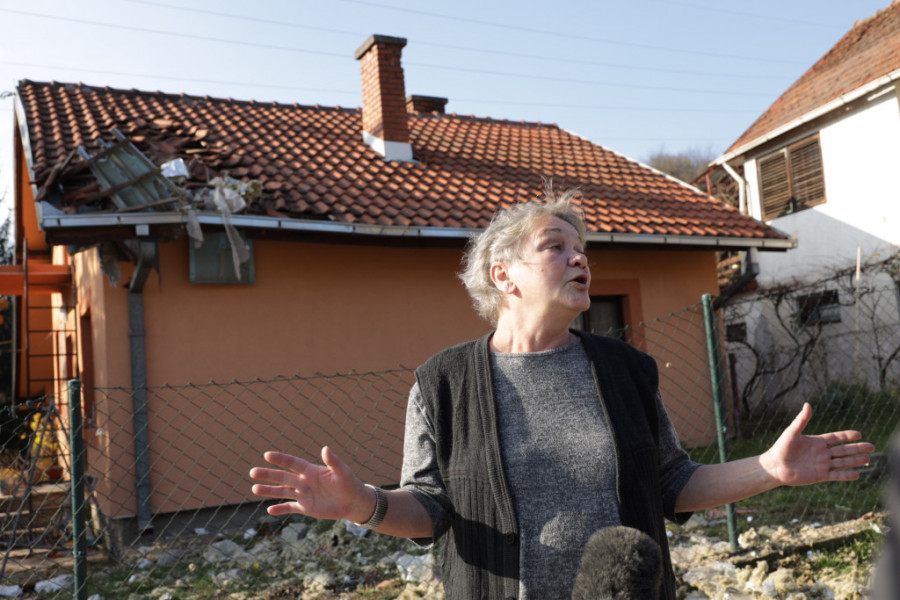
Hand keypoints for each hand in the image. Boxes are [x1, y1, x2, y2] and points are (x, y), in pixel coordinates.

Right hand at [249, 446, 369, 521]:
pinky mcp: (306, 507)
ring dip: (269, 490)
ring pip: (283, 491)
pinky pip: (290, 508)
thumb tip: (325, 448)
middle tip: (252, 472)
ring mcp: (304, 494)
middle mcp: (304, 481)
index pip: (293, 463)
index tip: (267, 455)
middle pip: (283, 477)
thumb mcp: (342, 471)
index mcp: (311, 470)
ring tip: (254, 488)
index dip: (281, 459)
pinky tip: (269, 510)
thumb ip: (333, 461)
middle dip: (268, 475)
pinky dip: (280, 509)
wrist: (353, 501)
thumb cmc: (349, 483)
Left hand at [760, 402, 874, 485]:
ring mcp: (822, 464)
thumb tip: (808, 404)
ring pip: (842, 462)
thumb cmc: (781, 448)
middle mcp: (821, 453)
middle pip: (843, 450)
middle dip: (857, 448)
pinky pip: (836, 475)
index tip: (859, 434)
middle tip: (872, 447)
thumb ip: (801, 420)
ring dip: (855, 461)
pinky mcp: (820, 475)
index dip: (847, 436)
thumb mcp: (792, 432)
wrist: (774, 467)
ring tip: (868, 459)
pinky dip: (846, 475)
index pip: (836, 438)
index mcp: (817, 441)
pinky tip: (857, 475)